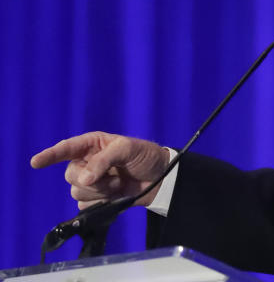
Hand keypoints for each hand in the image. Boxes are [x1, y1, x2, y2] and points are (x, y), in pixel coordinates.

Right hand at [30, 132, 168, 208]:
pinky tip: (115, 195)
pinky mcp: (96, 198)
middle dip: (90, 180)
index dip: (49, 155)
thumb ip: (103, 161)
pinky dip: (100, 202)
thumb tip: (84, 179)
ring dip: (99, 191)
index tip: (35, 162)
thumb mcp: (127, 150)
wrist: (161, 178)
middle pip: (70, 175)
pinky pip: (84, 205)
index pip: (66, 149)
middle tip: (113, 177)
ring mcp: (90, 181)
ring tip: (118, 185)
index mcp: (92, 145)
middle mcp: (87, 162)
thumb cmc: (145, 156)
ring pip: (76, 192)